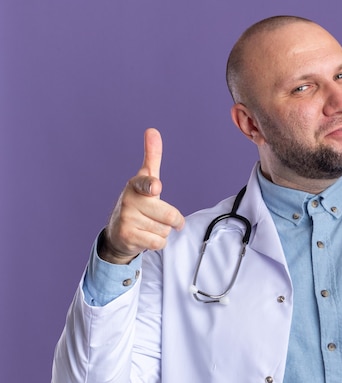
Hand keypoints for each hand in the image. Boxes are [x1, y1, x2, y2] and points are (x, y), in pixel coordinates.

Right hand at [100, 128, 184, 263]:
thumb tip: (152, 130)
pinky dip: (156, 242)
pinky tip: (144, 236)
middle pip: (169, 215)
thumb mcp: (145, 180)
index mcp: (136, 185)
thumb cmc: (137, 203)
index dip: (152, 186)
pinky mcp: (127, 235)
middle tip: (160, 218)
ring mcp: (127, 218)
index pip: (146, 184)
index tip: (156, 186)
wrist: (118, 231)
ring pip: (165, 230)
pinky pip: (158, 242)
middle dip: (172, 221)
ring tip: (148, 226)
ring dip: (162, 231)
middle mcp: (129, 200)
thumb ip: (152, 158)